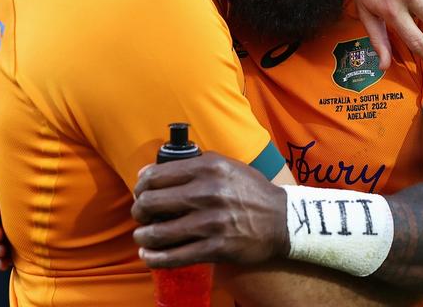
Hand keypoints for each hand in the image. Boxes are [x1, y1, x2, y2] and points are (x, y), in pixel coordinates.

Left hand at [131, 152, 287, 267]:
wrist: (283, 220)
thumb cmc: (250, 191)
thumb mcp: (226, 166)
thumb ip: (192, 165)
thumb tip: (150, 172)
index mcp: (207, 168)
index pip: (156, 176)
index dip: (141, 186)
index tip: (140, 192)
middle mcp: (207, 193)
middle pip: (151, 203)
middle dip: (139, 210)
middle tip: (141, 215)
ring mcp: (211, 222)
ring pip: (158, 232)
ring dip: (143, 235)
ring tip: (142, 235)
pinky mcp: (216, 248)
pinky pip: (175, 256)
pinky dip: (155, 257)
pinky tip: (149, 255)